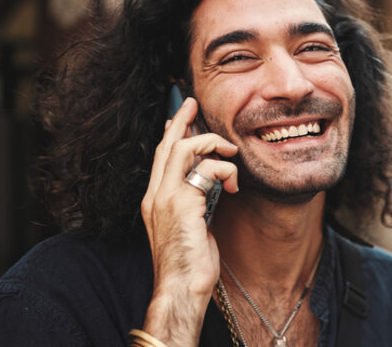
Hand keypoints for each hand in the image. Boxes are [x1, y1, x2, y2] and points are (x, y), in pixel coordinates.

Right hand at [140, 98, 238, 344]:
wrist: (182, 287)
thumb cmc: (191, 264)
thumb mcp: (193, 226)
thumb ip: (197, 203)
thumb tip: (211, 185)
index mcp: (156, 201)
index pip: (160, 158)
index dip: (171, 134)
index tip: (181, 118)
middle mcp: (156, 196)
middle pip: (166, 145)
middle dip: (181, 120)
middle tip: (193, 103)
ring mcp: (166, 198)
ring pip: (185, 150)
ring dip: (212, 144)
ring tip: (230, 151)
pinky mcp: (182, 204)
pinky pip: (207, 170)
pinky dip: (226, 171)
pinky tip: (235, 186)